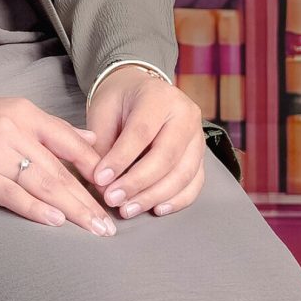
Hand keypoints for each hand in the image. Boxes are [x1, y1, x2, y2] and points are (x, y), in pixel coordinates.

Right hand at [0, 90, 117, 233]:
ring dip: (73, 209)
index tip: (119, 192)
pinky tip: (55, 221)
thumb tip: (91, 143)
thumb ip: (48, 129)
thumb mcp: (6, 113)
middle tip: (112, 224)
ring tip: (94, 229)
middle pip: (61, 169)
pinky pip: (10, 193)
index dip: (98, 170)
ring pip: (42, 182)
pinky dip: (34, 208)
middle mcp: (13, 128)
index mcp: (24, 112)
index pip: (71, 142)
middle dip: (90, 199)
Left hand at [83, 65, 207, 216]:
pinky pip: (194, 183)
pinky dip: (176, 200)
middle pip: (166, 156)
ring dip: (154, 196)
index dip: (120, 159)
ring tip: (128, 209)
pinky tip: (155, 209)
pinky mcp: (200, 156)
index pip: (141, 133)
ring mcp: (197, 137)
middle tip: (113, 199)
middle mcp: (185, 115)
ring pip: (182, 174)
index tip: (100, 179)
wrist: (141, 91)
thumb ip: (102, 146)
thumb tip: (102, 185)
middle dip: (137, 183)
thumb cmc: (120, 101)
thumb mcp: (103, 113)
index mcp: (160, 97)